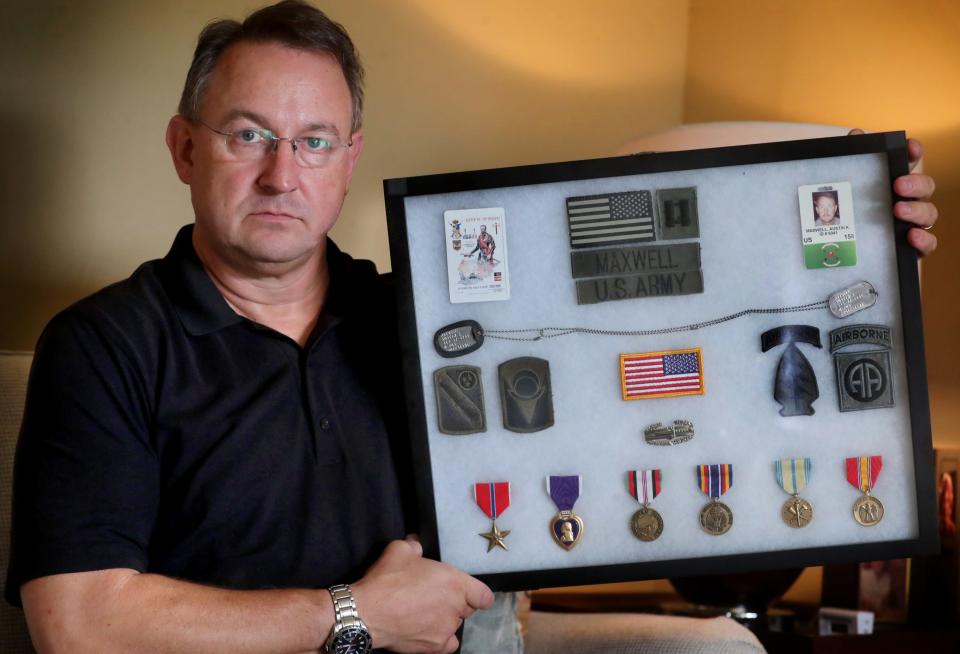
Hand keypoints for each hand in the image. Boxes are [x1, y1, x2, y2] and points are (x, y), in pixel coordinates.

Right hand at [352, 537, 493, 653]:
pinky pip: (448, 644)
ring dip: (445, 619)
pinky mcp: (435, 647)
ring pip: (455, 625)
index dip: (477, 594)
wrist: (367, 612)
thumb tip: (416, 543)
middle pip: (467, 609)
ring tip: (425, 614)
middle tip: (436, 598)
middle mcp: (455, 608)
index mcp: (455, 583)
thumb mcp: (400, 550)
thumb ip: (415, 546)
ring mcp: (446, 629)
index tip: (468, 593)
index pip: (483, 595)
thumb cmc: (386, 580)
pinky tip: (428, 630)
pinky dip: (441, 638)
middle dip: (456, 603)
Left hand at [849, 128, 937, 255]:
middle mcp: (907, 201)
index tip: (909, 147)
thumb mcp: (844, 189)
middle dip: (916, 183)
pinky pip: (927, 244)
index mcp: (892, 182)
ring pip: (929, 214)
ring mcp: (911, 225)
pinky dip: (924, 240)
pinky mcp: (910, 249)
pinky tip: (911, 237)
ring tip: (899, 210)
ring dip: (917, 210)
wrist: (839, 253)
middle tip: (898, 185)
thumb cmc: (847, 216)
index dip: (913, 152)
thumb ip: (851, 163)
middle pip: (925, 186)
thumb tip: (856, 135)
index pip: (910, 161)